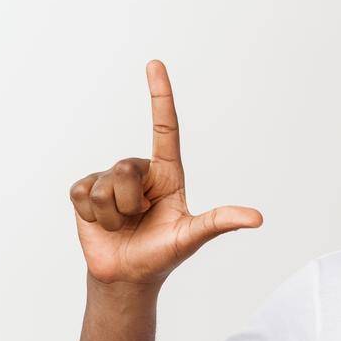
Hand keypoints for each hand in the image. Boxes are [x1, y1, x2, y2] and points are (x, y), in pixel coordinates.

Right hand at [69, 60, 262, 288]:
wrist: (127, 275)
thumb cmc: (162, 254)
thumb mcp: (191, 237)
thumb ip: (220, 222)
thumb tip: (257, 218)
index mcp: (166, 174)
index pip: (165, 128)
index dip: (160, 96)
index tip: (155, 65)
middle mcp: (138, 171)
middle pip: (126, 169)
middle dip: (130, 204)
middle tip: (138, 219)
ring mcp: (109, 179)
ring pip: (105, 186)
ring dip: (113, 215)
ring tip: (123, 225)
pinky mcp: (84, 192)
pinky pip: (83, 195)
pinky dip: (93, 217)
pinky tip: (102, 224)